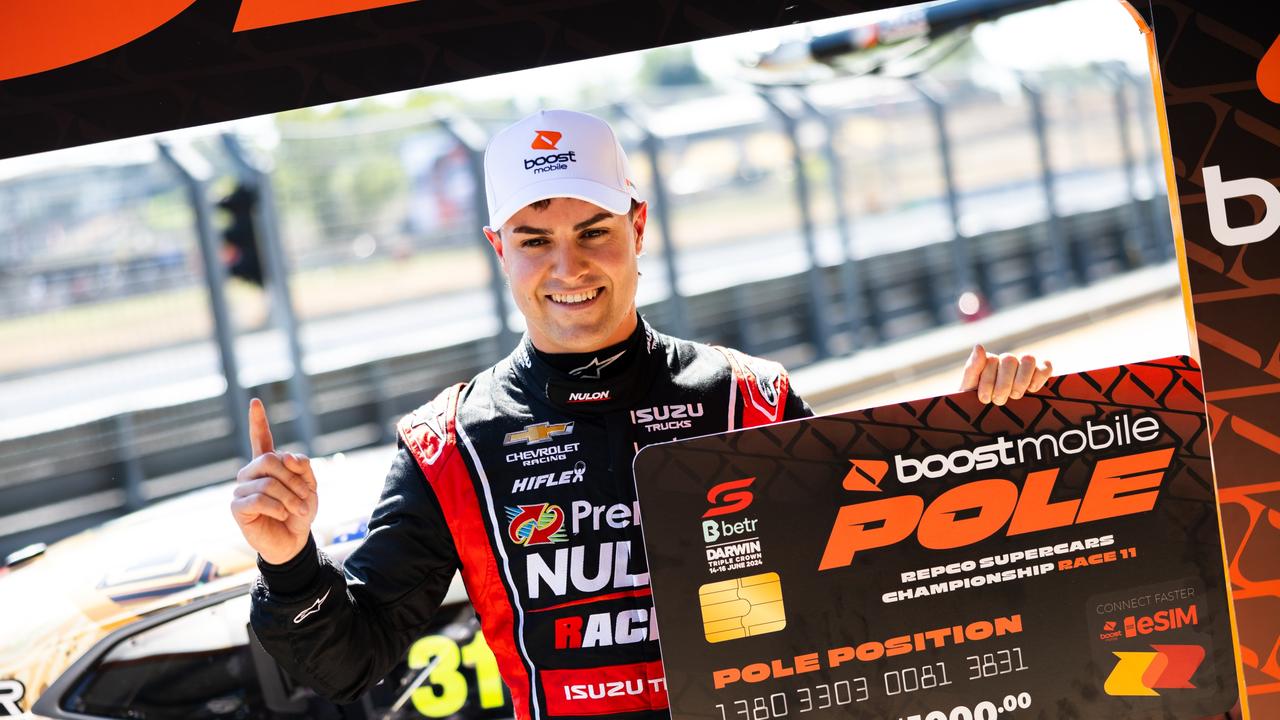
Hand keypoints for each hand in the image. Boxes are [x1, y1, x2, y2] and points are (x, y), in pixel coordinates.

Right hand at [230, 398, 318, 564]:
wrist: (293, 542)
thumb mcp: (310, 487)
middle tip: (306, 497)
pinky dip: (277, 508)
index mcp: (269, 465)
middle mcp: (251, 474)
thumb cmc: (299, 513)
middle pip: (269, 460)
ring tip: (298, 510)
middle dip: (293, 478)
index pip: (261, 439)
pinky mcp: (237, 508)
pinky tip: (282, 515)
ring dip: (290, 497)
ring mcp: (242, 490)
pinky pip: (258, 499)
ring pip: (267, 482)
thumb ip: (303, 468)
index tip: (256, 402)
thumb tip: (284, 456)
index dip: (258, 421)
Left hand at [959, 345, 1051, 404]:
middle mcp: (1007, 361)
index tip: (984, 399)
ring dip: (1021, 380)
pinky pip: (1046, 366)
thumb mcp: (969, 388)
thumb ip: (972, 368)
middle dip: (1003, 385)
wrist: (986, 416)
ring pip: (1028, 360)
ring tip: (1015, 396)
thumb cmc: (977, 402)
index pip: (991, 361)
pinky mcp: (1039, 373)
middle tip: (999, 400)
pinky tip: (1032, 389)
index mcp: (989, 362)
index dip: (988, 381)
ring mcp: (1024, 367)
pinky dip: (1040, 376)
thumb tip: (979, 346)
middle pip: (1009, 360)